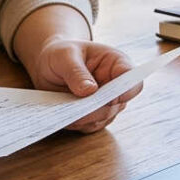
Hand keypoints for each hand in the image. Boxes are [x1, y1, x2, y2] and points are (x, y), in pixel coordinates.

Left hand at [19, 38, 140, 132]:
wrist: (48, 65)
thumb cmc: (61, 53)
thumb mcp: (64, 56)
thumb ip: (76, 71)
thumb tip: (90, 91)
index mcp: (116, 63)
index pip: (132, 79)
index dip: (126, 90)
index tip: (111, 97)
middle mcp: (115, 85)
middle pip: (118, 104)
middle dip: (98, 108)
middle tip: (78, 109)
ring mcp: (106, 102)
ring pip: (103, 118)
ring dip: (86, 118)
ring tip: (66, 111)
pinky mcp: (93, 115)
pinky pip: (89, 125)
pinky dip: (77, 123)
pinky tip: (63, 116)